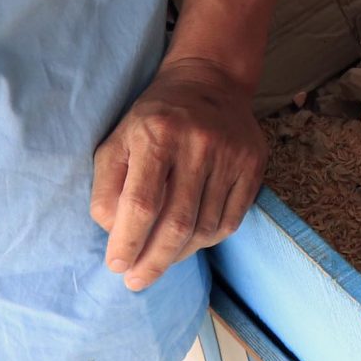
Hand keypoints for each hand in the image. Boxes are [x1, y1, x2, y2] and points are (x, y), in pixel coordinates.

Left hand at [91, 56, 265, 290]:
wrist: (210, 80)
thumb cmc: (154, 117)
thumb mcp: (118, 140)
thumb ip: (107, 187)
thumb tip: (114, 234)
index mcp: (156, 134)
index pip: (141, 204)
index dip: (128, 242)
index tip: (117, 266)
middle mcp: (198, 143)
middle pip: (176, 223)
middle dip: (154, 261)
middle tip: (137, 281)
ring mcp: (230, 154)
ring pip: (205, 227)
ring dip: (179, 254)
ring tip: (161, 260)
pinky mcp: (253, 163)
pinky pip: (231, 220)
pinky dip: (207, 240)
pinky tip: (189, 243)